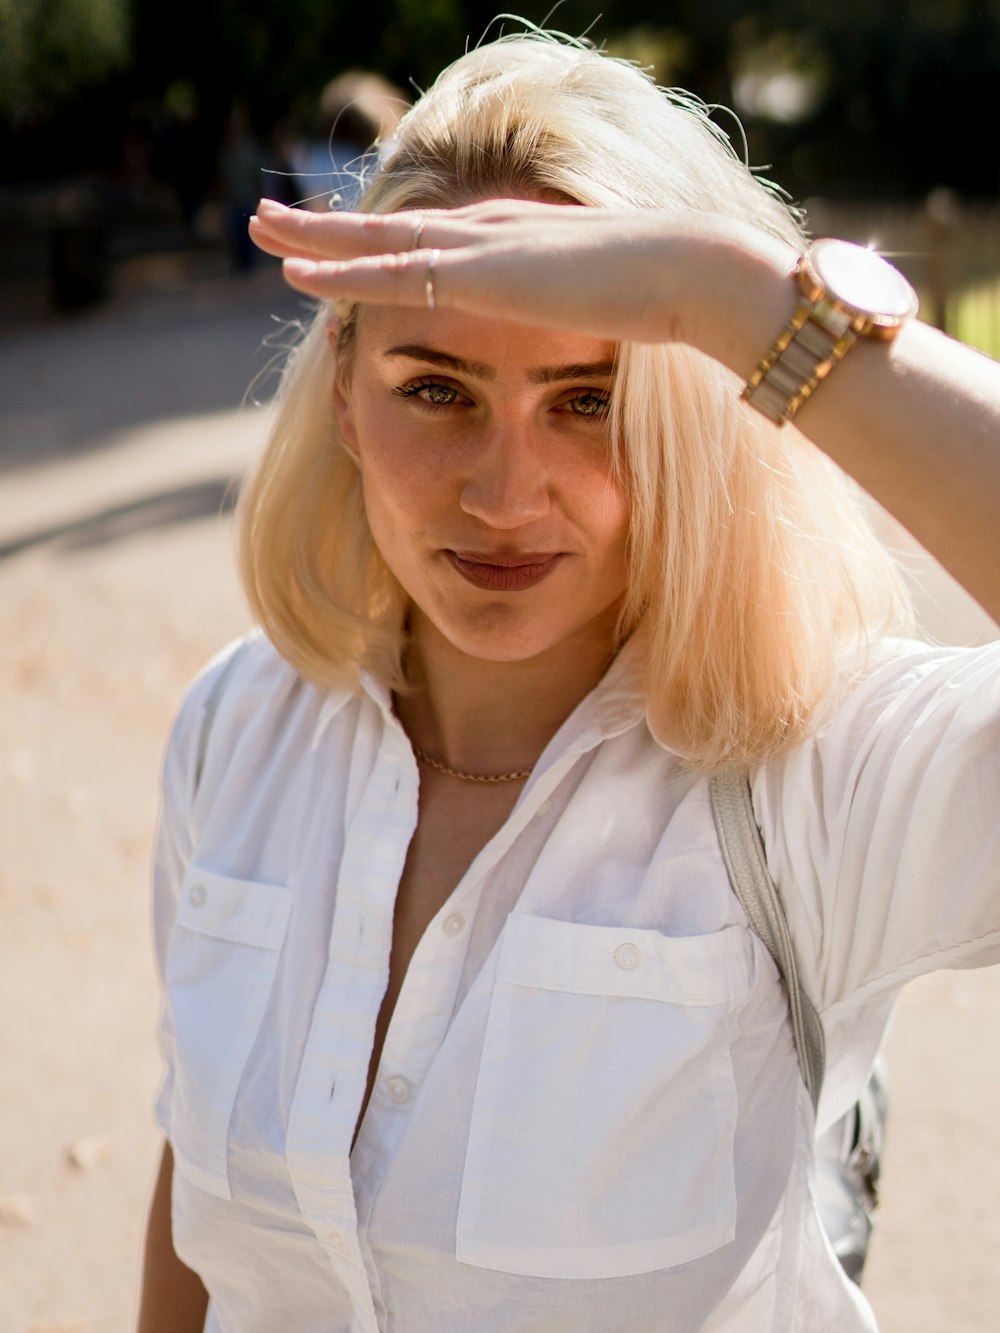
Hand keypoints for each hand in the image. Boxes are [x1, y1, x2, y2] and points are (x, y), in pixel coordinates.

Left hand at [249, 197, 793, 353]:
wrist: (694, 273)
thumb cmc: (672, 296)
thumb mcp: (615, 308)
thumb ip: (588, 316)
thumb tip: (599, 340)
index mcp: (519, 242)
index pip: (437, 238)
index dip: (384, 239)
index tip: (345, 241)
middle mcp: (490, 233)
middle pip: (392, 225)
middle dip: (330, 225)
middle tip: (272, 219)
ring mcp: (482, 247)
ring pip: (376, 239)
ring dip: (314, 237)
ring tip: (259, 229)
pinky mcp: (479, 272)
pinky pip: (392, 272)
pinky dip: (338, 270)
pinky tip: (292, 271)